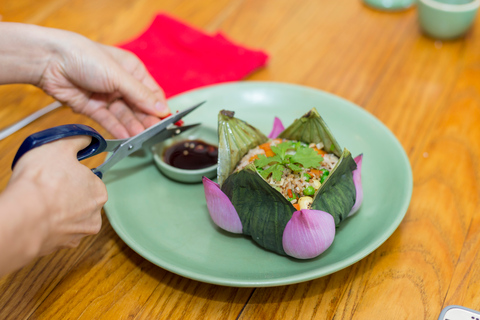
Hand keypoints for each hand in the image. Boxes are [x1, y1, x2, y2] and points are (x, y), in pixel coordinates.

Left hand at [0, 22, 168, 138]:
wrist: (49, 61)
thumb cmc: (85, 57)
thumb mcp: (118, 75)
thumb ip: (141, 95)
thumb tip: (163, 110)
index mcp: (132, 70)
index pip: (152, 93)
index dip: (160, 108)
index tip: (168, 123)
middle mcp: (121, 84)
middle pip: (140, 107)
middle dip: (147, 121)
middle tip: (155, 135)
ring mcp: (107, 97)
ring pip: (125, 116)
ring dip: (134, 127)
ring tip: (141, 140)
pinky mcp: (92, 108)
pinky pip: (109, 121)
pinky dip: (118, 130)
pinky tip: (126, 138)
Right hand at [7, 136, 106, 255]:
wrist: (23, 219)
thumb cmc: (42, 183)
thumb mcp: (59, 147)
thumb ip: (77, 141)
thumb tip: (86, 138)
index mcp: (99, 191)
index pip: (89, 180)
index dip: (72, 175)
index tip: (59, 174)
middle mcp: (95, 215)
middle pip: (81, 200)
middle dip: (66, 194)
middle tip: (47, 187)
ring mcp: (79, 233)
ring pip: (70, 217)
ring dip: (58, 211)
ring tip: (40, 202)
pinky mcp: (63, 245)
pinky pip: (58, 232)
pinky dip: (49, 225)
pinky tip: (39, 217)